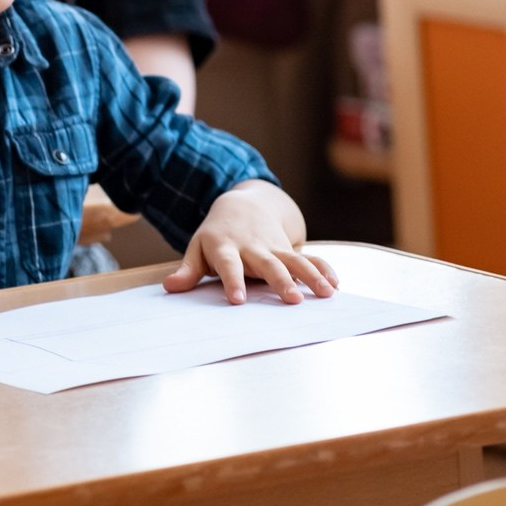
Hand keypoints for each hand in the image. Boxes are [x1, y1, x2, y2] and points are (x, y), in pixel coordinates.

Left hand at [162, 180, 338, 304]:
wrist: (244, 205)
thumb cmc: (216, 235)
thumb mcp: (197, 248)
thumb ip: (187, 270)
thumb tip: (170, 287)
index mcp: (226, 247)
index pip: (229, 265)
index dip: (233, 281)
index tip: (238, 300)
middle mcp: (253, 247)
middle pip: (268, 264)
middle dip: (280, 281)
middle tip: (291, 300)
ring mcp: (274, 247)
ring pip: (294, 261)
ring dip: (310, 276)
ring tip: (325, 293)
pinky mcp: (289, 249)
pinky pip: (310, 258)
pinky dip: (323, 269)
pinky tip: (335, 284)